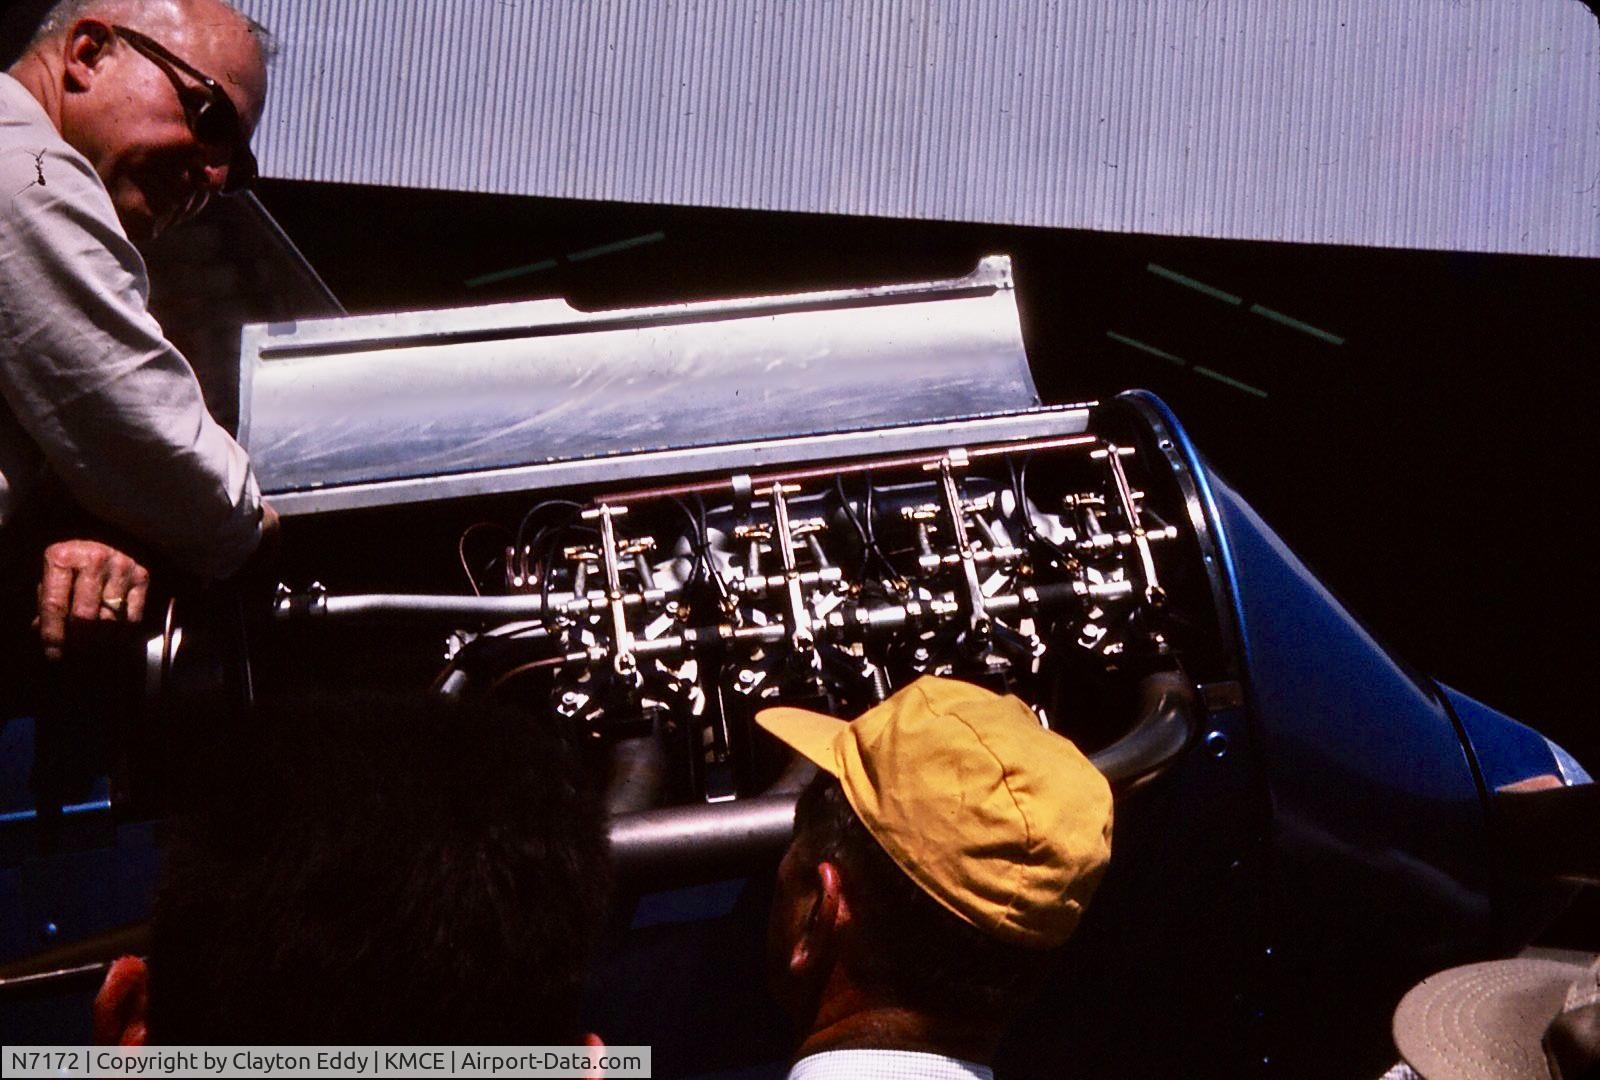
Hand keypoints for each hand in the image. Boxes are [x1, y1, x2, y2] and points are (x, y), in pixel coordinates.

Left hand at [36, 540, 149, 660]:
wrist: (107, 538)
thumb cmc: (74, 562)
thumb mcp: (54, 575)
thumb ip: (48, 602)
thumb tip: (43, 632)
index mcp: (62, 557)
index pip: (56, 605)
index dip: (53, 634)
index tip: (53, 654)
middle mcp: (93, 559)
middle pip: (85, 616)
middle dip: (78, 640)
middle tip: (75, 652)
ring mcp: (120, 567)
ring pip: (110, 619)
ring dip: (100, 639)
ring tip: (93, 647)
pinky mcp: (141, 576)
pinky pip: (132, 616)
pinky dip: (122, 631)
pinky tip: (113, 635)